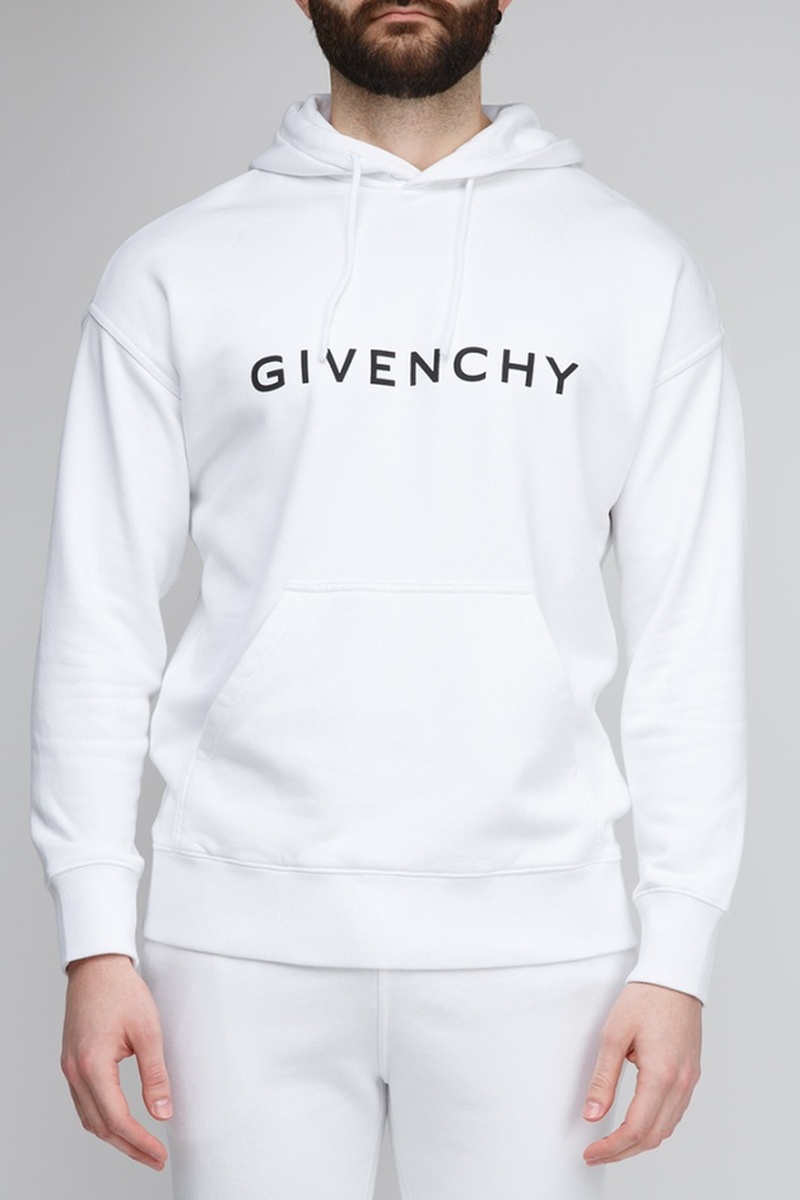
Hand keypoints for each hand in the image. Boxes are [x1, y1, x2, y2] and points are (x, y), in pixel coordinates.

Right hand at [61, 953, 172, 1170]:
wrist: (97, 966)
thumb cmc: (122, 991)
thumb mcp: (148, 1031)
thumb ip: (155, 1075)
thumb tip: (163, 1114)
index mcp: (92, 1066)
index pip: (116, 1119)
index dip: (140, 1142)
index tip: (160, 1155)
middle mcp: (75, 1072)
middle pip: (100, 1126)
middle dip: (129, 1148)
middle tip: (155, 1159)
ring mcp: (69, 1068)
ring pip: (89, 1118)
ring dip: (114, 1137)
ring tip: (142, 1146)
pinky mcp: (72, 1062)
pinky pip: (83, 1103)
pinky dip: (102, 1119)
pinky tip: (119, 1122)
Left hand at [582, 980, 701, 1164]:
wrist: (673, 978)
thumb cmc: (644, 999)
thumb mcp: (613, 1036)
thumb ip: (603, 1079)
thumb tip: (592, 1115)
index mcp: (661, 1075)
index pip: (636, 1128)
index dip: (612, 1147)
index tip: (591, 1152)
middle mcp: (680, 1083)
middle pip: (653, 1137)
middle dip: (623, 1151)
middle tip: (596, 1153)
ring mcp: (689, 1080)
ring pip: (666, 1129)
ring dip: (639, 1142)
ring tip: (612, 1143)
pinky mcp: (690, 1074)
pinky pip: (675, 1113)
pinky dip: (655, 1126)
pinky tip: (637, 1123)